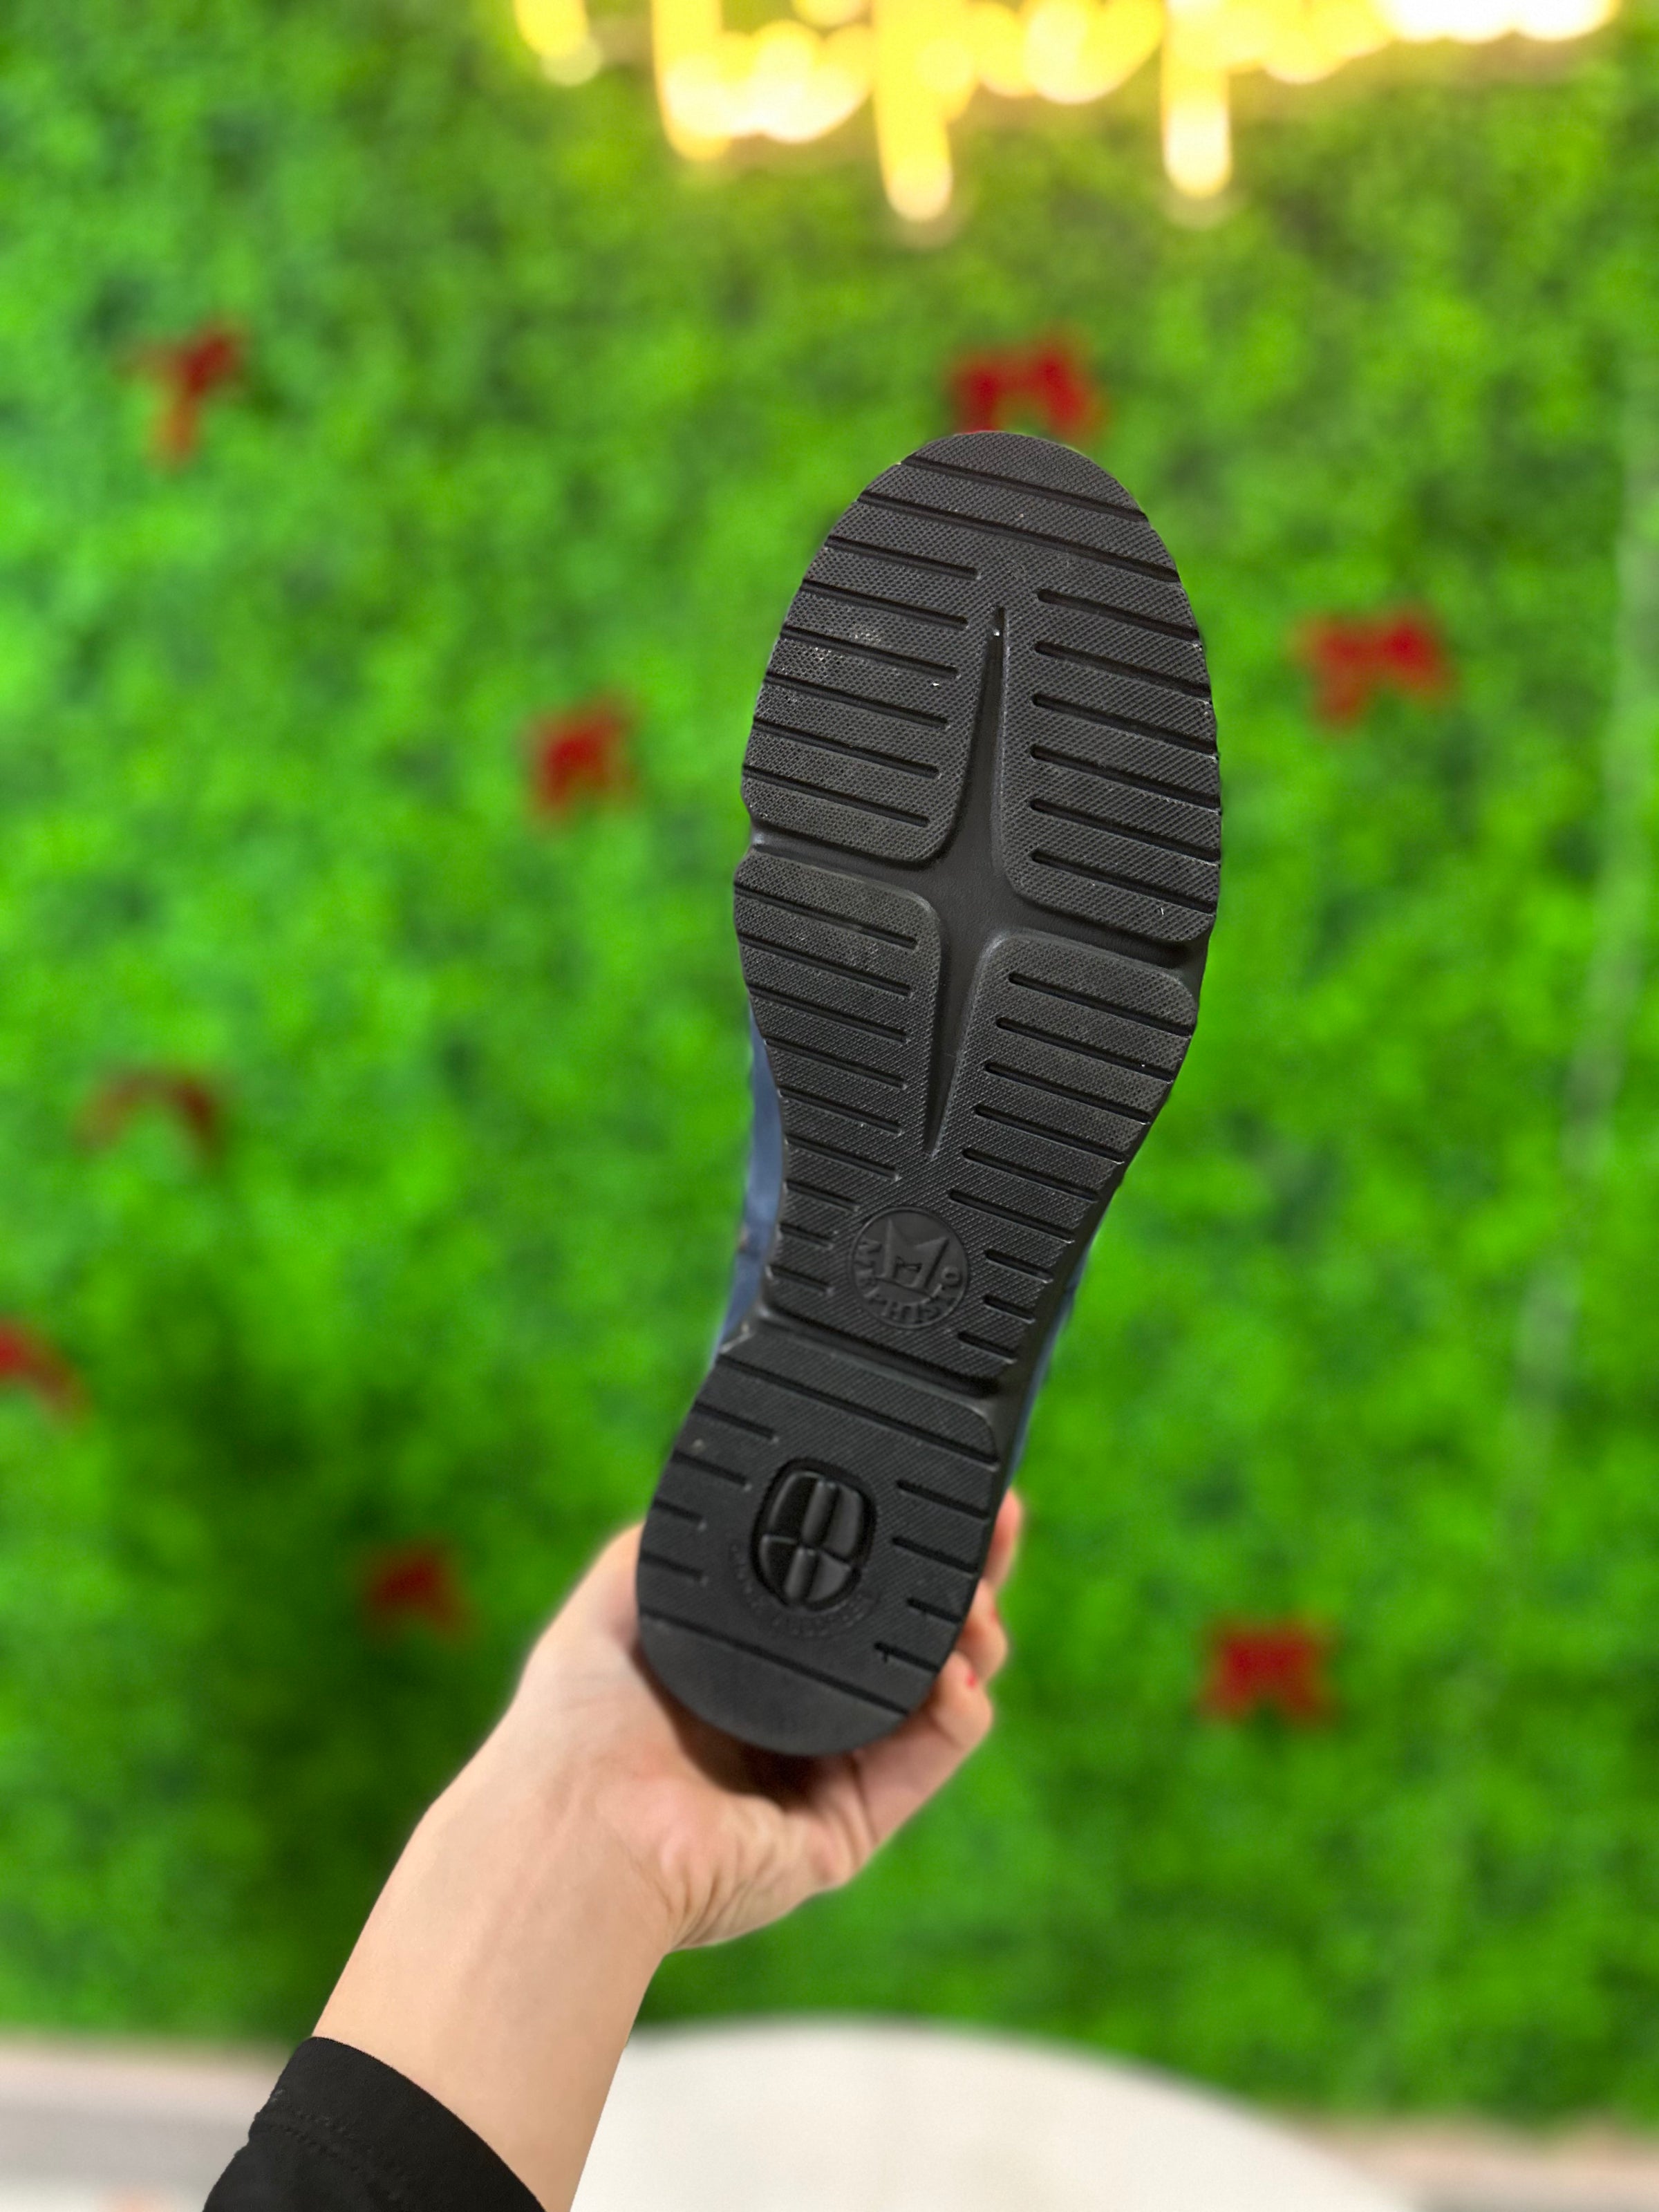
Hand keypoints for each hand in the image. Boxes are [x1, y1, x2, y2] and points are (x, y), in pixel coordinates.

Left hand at [318, 1492, 1021, 2208]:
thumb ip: (667, 1539)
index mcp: (746, 1668)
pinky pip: (926, 1763)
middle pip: (907, 1639)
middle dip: (963, 1581)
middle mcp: (792, 1719)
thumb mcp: (616, 1598)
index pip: (845, 1597)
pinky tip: (960, 1676)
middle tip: (999, 1524)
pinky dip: (958, 1716)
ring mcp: (825, 1776)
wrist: (574, 1825)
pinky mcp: (846, 1830)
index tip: (936, 1491)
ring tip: (980, 1604)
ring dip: (973, 1641)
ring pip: (932, 1696)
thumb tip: (716, 1477)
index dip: (896, 1547)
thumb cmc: (572, 1721)